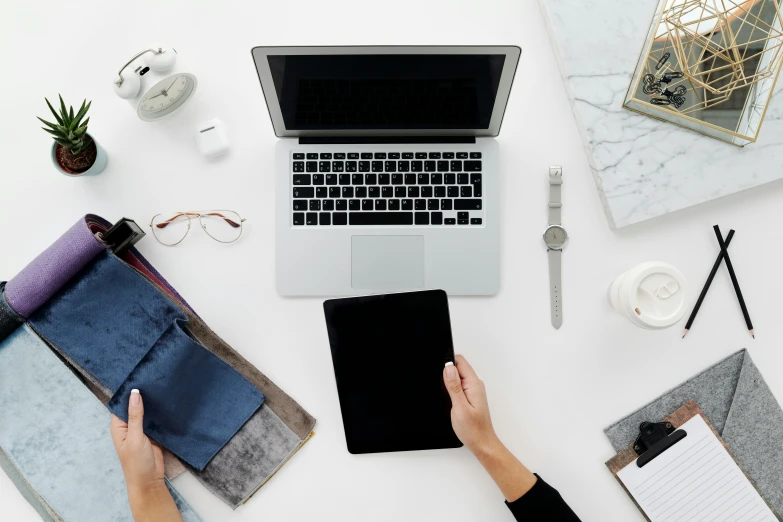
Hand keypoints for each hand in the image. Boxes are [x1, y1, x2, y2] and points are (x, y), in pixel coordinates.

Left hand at [110, 389, 182, 521]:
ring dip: (153, 403)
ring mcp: (142, 429)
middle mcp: (129, 426)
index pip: (122, 404)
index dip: (129, 392)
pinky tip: (168, 402)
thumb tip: (135, 393)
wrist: (150, 481)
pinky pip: (156, 419)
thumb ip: (136, 416)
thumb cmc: (136, 462)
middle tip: (155, 378)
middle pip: (135, 406)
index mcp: (119, 426)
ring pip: (147, 412)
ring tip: (163, 386)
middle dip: (143, 395)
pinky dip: (161, 412)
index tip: (140, 376)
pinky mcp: (154, 433)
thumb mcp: (135, 437)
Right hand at [443, 355, 536, 501]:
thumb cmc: (473, 430)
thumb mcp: (459, 407)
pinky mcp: (470, 397)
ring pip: (458, 376)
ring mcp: (473, 390)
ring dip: (449, 381)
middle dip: (447, 371)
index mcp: (474, 384)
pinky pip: (459, 385)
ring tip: (446, 395)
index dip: (447, 361)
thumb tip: (448, 367)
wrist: (482, 444)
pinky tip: (449, 399)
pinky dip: (452, 388)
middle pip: (458, 367)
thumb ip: (454, 386)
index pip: (460, 361)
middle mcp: (475, 385)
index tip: (438, 368)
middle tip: (441, 386)